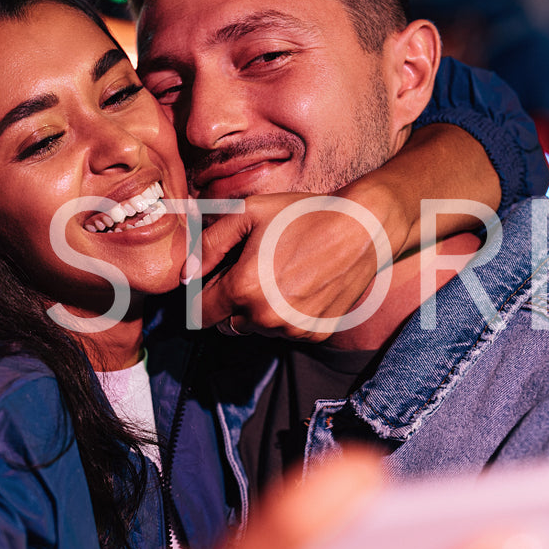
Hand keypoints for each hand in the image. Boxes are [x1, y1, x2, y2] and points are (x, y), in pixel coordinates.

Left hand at [191, 189, 402, 341]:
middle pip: (225, 323)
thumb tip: (186, 274)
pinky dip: (285, 315)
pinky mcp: (315, 334)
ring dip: (257, 310)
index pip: (199, 313)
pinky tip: (299, 287)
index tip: (215, 278)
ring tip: (278, 275)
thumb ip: (209, 244)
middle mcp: (266, 318)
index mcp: (243, 290)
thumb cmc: (302, 215)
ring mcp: (292, 330)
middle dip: (229, 302)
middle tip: (251, 270)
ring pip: (255, 329)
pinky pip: (285, 332)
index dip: (202, 294)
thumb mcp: (247, 213)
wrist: (362, 228)